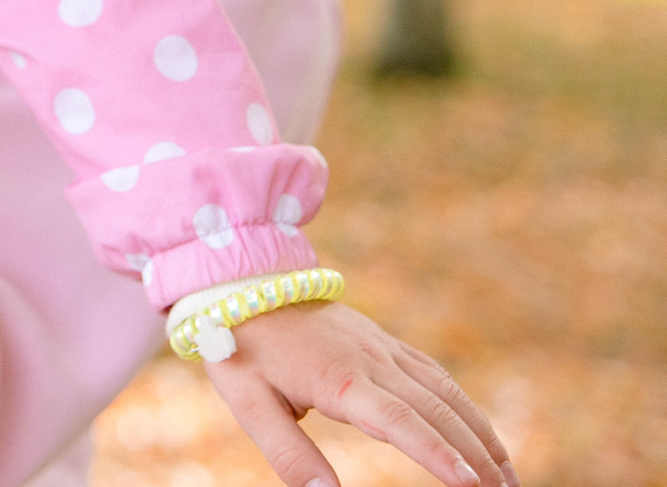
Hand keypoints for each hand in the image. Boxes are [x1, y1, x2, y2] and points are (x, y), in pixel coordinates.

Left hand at [204, 301, 514, 486]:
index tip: (471, 484)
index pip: (399, 420)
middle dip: (477, 457)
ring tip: (508, 480)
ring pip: (448, 393)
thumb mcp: (249, 404)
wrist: (243, 283)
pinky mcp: (387, 344)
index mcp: (340, 378)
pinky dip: (466, 408)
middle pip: (438, 412)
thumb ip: (288, 453)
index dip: (437, 453)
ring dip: (482, 435)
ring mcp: (384, 350)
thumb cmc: (242, 348)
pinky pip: (437, 376)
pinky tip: (481, 434)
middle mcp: (372, 361)